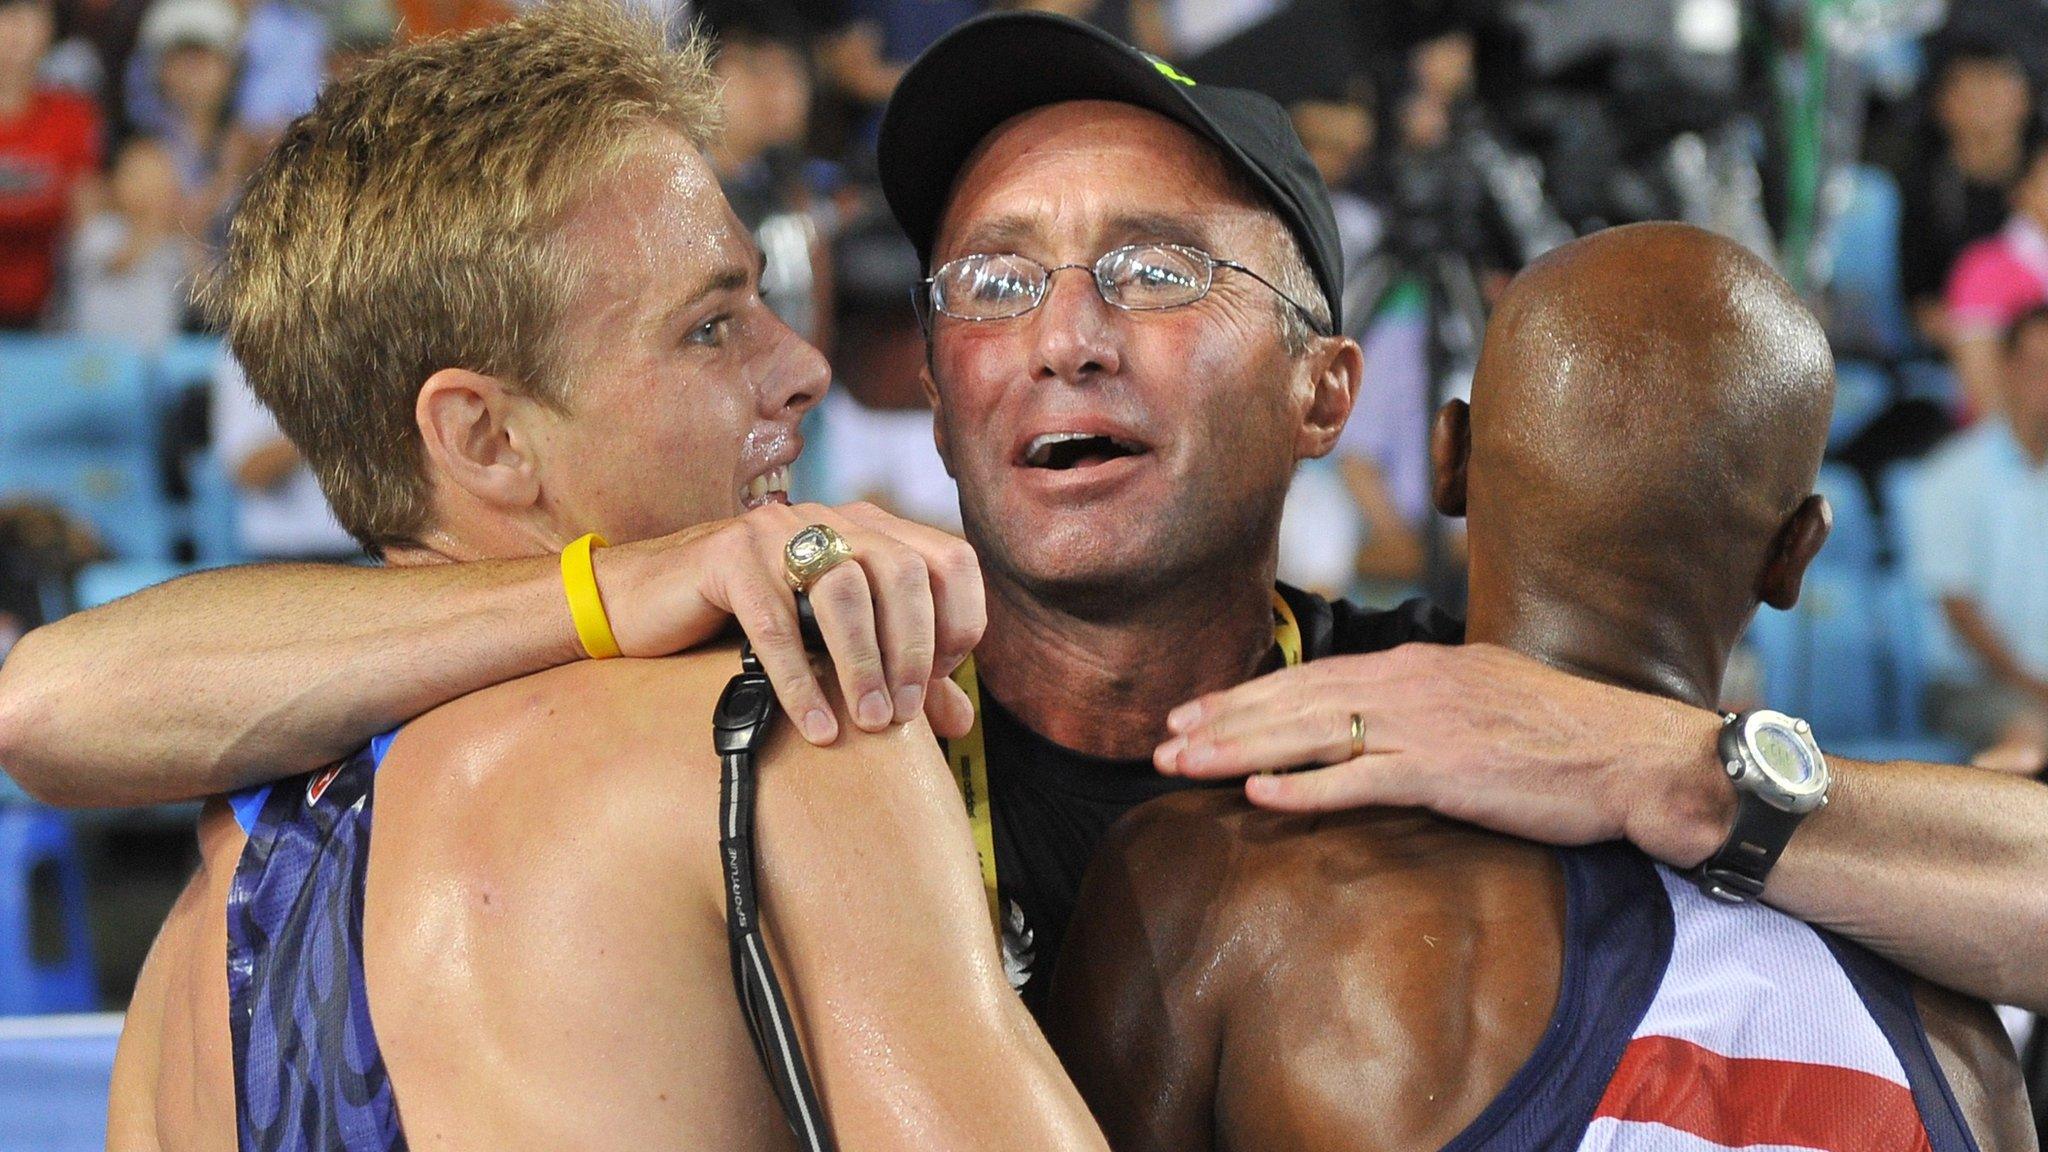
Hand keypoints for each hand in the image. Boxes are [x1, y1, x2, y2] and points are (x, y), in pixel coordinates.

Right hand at [596, 502, 983, 744]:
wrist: (640, 603)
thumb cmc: (745, 625)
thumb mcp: (830, 648)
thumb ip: (896, 675)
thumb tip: (962, 721)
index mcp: (869, 529)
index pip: (950, 561)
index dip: (958, 622)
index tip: (936, 682)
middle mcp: (829, 518)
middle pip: (904, 572)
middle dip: (913, 650)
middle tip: (902, 715)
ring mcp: (776, 531)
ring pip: (844, 590)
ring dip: (863, 665)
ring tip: (868, 724)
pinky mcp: (726, 555)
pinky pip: (775, 622)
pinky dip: (800, 681)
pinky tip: (816, 728)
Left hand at [1155, 643, 1732, 867]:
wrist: (1638, 755)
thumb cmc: (1569, 734)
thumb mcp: (1486, 695)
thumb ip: (1427, 700)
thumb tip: (1378, 716)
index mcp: (1419, 664)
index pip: (1313, 676)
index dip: (1246, 694)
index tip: (1193, 709)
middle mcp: (1413, 683)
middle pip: (1296, 700)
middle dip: (1223, 719)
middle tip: (1161, 738)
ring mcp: (1429, 725)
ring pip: (1312, 734)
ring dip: (1239, 750)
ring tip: (1181, 762)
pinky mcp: (1450, 770)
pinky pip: (1363, 778)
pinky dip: (1307, 787)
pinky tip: (1258, 796)